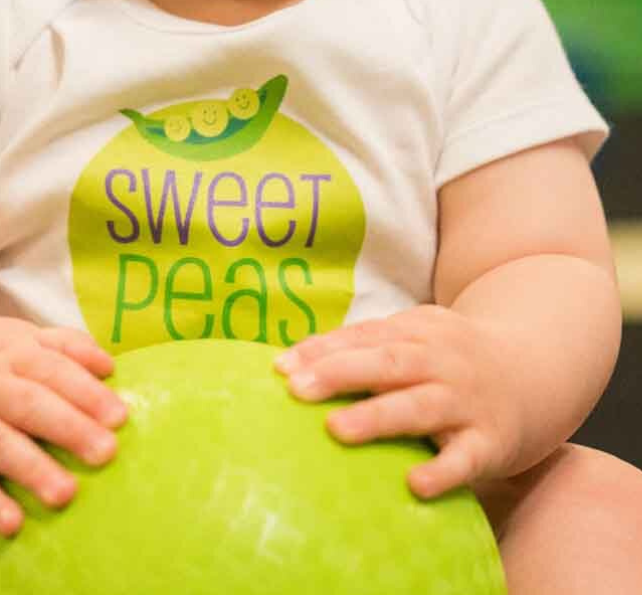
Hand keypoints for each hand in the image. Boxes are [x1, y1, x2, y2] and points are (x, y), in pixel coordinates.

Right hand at [0, 318, 128, 535]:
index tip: (120, 417)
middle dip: (67, 427)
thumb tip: (110, 367)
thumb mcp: (17, 340)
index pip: (48, 367)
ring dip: (31, 468)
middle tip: (106, 452)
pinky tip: (13, 523)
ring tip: (66, 494)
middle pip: (26, 403)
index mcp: (7, 354)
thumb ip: (64, 346)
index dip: (84, 391)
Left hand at [273, 305, 521, 497]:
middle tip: (296, 390)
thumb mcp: (412, 338)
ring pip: (420, 406)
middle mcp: (441, 360)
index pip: (363, 337)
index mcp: (417, 330)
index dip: (321, 351)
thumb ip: (362, 347)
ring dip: (378, 417)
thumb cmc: (448, 360)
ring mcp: (467, 400)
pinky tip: (414, 484)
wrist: (534, 372)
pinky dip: (442, 471)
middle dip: (340, 373)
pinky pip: (466, 458)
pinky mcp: (491, 442)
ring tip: (336, 429)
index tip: (280, 368)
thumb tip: (291, 364)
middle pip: (387, 362)